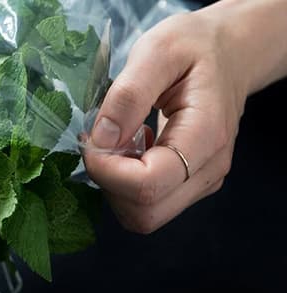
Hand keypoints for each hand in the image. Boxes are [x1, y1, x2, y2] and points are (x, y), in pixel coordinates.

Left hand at [83, 6, 248, 233]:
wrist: (230, 53)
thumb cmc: (195, 48)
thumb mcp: (157, 52)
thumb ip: (127, 96)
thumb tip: (101, 141)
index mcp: (205, 137)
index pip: (147, 186)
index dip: (107, 171)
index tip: (91, 139)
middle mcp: (207, 171)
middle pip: (145, 213)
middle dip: (109, 184)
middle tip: (103, 142)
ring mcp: (200, 183)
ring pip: (144, 215)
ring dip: (116, 185)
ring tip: (121, 141)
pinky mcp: (189, 185)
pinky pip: (148, 203)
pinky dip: (126, 184)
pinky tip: (132, 148)